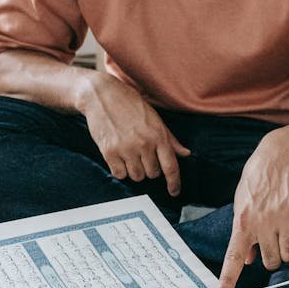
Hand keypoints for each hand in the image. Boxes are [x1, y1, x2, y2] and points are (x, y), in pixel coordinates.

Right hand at [79, 75, 189, 196]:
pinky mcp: (109, 152)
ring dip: (135, 170)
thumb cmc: (130, 105)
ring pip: (136, 176)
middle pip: (152, 174)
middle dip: (150, 168)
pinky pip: (119, 174)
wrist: (102, 95)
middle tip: (143, 155)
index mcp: (158, 135)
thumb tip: (185, 154)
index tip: (174, 191)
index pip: (171, 166)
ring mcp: (125, 149)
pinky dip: (120, 170)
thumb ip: (170, 139)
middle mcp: (143, 144)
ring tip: (130, 154)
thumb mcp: (155, 119)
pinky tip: (120, 157)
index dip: (174, 183)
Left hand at [217, 131, 288, 287]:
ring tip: (287, 230)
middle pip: (271, 262)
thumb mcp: (243, 200)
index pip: (233, 256)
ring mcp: (285, 217)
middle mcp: (263, 221)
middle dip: (274, 256)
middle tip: (274, 240)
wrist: (284, 152)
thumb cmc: (260, 177)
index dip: (227, 279)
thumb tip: (246, 258)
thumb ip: (243, 230)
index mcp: (243, 220)